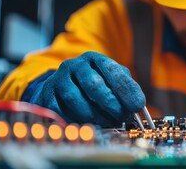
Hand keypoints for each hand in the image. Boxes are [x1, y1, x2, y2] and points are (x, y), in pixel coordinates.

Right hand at [31, 51, 145, 126]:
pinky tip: (89, 125)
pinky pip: (60, 111)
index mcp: (94, 59)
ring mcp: (58, 80)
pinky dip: (76, 121)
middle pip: (93, 84)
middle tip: (123, 117)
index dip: (127, 89)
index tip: (138, 105)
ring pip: (75, 99)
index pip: (112, 70)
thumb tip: (138, 106)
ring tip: (109, 123)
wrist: (60, 85)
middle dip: (111, 104)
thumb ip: (125, 88)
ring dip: (95, 115)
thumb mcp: (110, 79)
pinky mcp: (46, 96)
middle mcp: (74, 65)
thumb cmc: (92, 83)